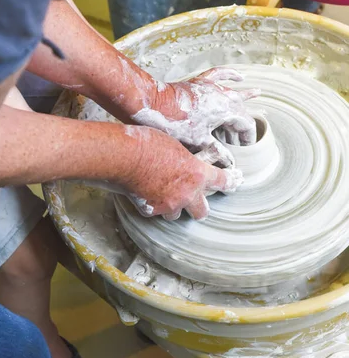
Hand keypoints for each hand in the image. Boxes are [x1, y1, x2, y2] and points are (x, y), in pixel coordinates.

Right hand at [120, 126, 242, 219]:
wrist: (125, 156)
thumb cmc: (148, 143)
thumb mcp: (175, 145)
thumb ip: (185, 159)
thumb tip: (184, 163)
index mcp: (197, 173)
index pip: (222, 181)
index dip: (230, 183)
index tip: (234, 183)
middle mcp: (187, 193)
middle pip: (202, 211)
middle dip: (198, 206)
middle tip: (193, 198)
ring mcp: (170, 204)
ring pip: (177, 214)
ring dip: (173, 206)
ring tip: (163, 193)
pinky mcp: (152, 210)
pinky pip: (156, 211)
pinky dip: (153, 205)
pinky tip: (146, 192)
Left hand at [133, 67, 259, 167]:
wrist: (153, 104)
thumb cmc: (174, 123)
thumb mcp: (198, 141)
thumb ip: (217, 151)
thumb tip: (230, 163)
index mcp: (225, 110)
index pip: (246, 123)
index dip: (248, 137)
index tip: (246, 148)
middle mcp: (222, 95)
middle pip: (239, 110)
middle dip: (240, 125)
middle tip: (238, 140)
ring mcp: (210, 87)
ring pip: (232, 93)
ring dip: (241, 99)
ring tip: (257, 94)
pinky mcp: (199, 83)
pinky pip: (218, 75)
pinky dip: (229, 75)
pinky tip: (238, 76)